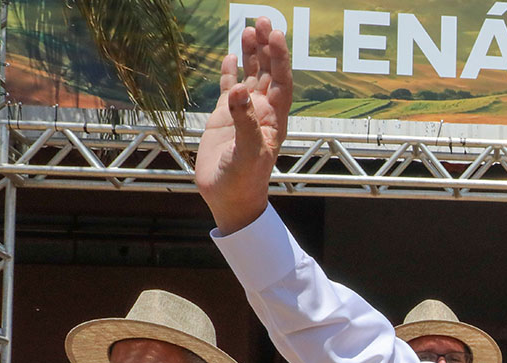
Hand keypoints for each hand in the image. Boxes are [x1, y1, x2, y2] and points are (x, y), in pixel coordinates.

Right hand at [195, 16, 292, 234]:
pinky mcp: (225, 119)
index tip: (275, 34)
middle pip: (268, 72)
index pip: (281, 80)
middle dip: (267, 47)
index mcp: (274, 118)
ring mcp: (243, 113)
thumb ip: (245, 122)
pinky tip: (230, 57)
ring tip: (248, 28)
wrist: (230, 199)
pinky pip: (229, 89)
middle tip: (263, 19)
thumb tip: (240, 91)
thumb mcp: (248, 153)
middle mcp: (262, 112)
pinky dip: (230, 73)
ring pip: (250, 76)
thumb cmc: (245, 181)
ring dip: (251, 54)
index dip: (280, 57)